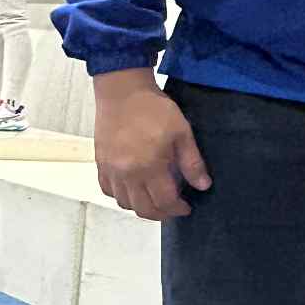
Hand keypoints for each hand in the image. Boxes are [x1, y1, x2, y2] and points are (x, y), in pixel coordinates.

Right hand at [94, 68, 210, 220]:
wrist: (122, 90)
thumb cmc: (153, 108)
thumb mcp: (182, 132)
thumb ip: (192, 162)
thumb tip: (203, 186)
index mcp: (149, 166)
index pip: (164, 201)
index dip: (178, 209)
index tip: (186, 207)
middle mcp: (127, 173)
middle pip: (143, 209)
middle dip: (161, 213)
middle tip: (173, 208)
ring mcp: (111, 169)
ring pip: (124, 203)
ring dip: (141, 207)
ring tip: (155, 199)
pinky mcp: (100, 163)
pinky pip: (108, 190)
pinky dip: (121, 196)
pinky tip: (133, 189)